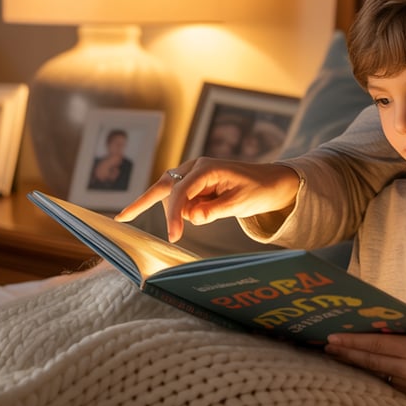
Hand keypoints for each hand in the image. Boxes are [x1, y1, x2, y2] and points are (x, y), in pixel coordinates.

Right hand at [115, 157, 301, 242]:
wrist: (273, 182)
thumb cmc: (259, 190)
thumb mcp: (240, 203)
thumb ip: (215, 211)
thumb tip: (191, 217)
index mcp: (208, 168)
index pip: (180, 192)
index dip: (174, 215)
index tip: (173, 237)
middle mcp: (196, 168)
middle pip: (164, 188)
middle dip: (151, 205)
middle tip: (133, 223)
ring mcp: (193, 174)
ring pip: (169, 195)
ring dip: (178, 211)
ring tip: (212, 210)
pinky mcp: (194, 184)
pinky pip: (179, 199)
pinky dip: (181, 210)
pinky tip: (170, 212)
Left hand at [324, 303, 405, 403]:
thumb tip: (401, 306)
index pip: (379, 345)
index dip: (354, 341)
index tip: (334, 337)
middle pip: (371, 362)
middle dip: (347, 352)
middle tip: (326, 344)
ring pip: (377, 374)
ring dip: (357, 363)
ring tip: (338, 352)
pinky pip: (389, 382)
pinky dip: (375, 371)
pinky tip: (363, 362)